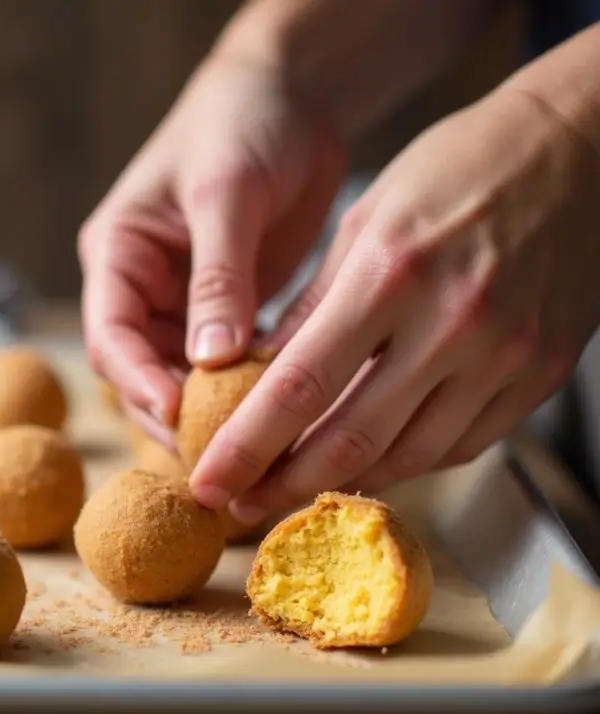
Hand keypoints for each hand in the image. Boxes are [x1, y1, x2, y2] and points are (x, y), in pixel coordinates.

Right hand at [78, 54, 344, 445]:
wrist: (290, 93)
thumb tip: (212, 361)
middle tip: (216, 458)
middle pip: (141, 370)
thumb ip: (217, 276)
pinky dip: (245, 391)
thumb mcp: (226, 194)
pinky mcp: (227, 309)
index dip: (139, 382)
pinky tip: (274, 416)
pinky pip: (227, 364)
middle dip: (173, 415)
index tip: (179, 416)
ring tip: (248, 452)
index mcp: (117, 254)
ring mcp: (182, 302)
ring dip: (210, 412)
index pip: (111, 334)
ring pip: (183, 377)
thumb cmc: (243, 124)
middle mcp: (141, 286)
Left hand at [191, 88, 599, 519]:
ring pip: (409, 456)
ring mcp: (505, 356)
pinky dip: (407, 461)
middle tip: (238, 506)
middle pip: (351, 439)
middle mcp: (452, 323)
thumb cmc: (457, 169)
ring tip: (293, 489)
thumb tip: (258, 375)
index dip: (246, 446)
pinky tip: (368, 461)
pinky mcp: (540, 374)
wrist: (577, 151)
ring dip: (343, 483)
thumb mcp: (365, 220)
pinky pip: (462, 445)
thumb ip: (312, 307)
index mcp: (391, 273)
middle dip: (283, 486)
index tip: (207, 480)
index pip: (299, 386)